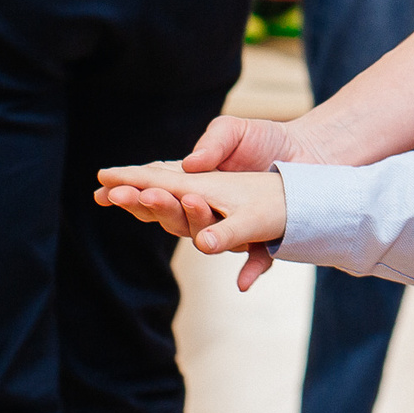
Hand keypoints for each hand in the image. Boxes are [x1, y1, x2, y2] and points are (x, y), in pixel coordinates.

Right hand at [107, 116, 326, 288]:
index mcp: (194, 182)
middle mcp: (208, 208)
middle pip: (171, 214)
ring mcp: (234, 225)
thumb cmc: (266, 140)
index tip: (100, 191)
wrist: (312, 153)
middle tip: (138, 196)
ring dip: (195, 223)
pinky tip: (246, 281)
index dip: (127, 191)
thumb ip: (213, 141)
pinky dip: (252, 269)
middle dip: (152, 206)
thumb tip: (190, 165)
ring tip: (189, 202)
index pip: (155, 189)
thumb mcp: (236, 131)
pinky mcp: (265, 236)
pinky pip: (257, 258)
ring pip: (206, 235)